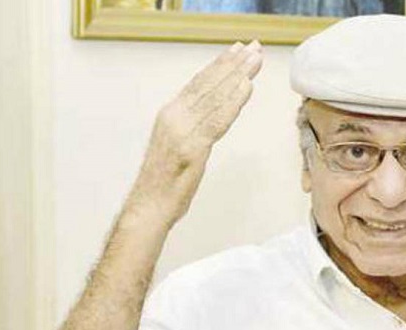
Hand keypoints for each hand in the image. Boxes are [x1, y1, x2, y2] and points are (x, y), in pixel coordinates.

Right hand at [129, 41, 263, 225]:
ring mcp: (182, 131)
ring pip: (215, 97)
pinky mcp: (192, 148)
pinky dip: (233, 102)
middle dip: (233, 64)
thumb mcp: (178, 146)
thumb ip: (193, 127)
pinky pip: (217, 120)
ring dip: (238, 76)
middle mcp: (174, 116)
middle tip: (254, 48)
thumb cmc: (165, 181)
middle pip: (208, 84)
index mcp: (170, 114)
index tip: (238, 51)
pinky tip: (247, 88)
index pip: (199, 83)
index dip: (219, 65)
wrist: (149, 206)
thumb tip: (211, 115)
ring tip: (255, 61)